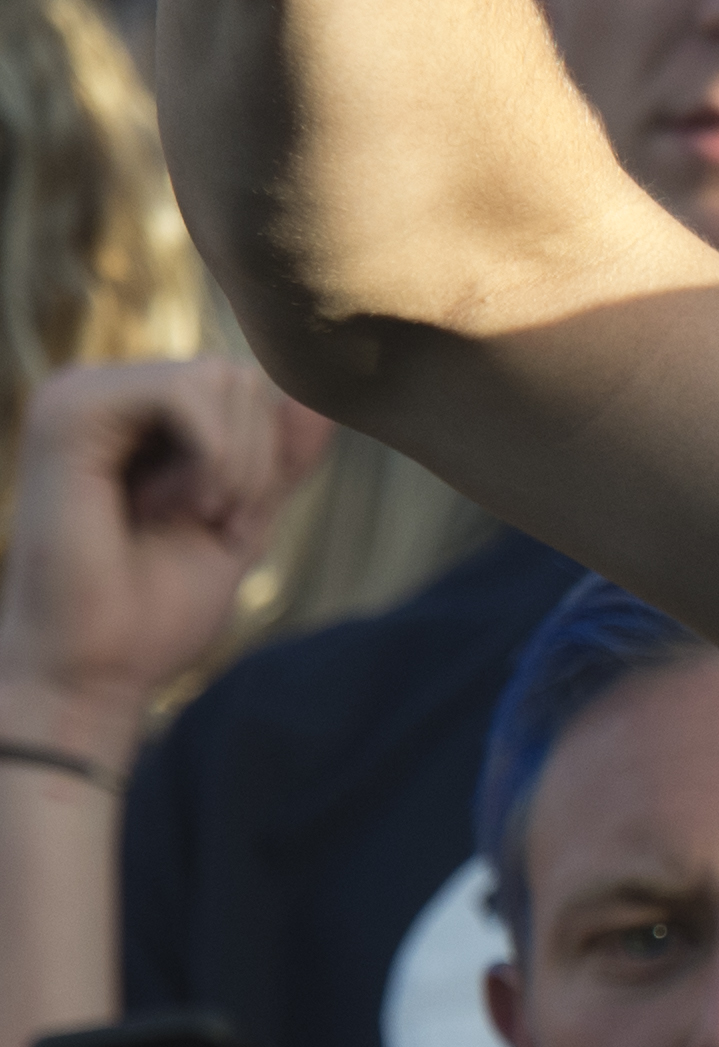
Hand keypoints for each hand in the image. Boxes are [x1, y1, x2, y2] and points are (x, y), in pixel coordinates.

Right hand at [0, 357, 326, 757]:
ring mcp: (81, 394)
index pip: (245, 390)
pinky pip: (188, 392)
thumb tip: (318, 400)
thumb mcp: (241, 520)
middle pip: (242, 377)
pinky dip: (211, 458)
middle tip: (205, 522)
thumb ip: (277, 460)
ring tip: (183, 516)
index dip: (264, 461)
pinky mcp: (72, 410)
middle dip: (254, 464)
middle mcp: (104, 392)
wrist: (95, 669)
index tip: (221, 523)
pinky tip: (170, 507)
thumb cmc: (153, 608)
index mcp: (134, 415)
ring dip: (233, 467)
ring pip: (223, 379)